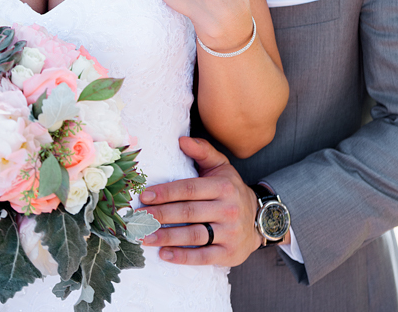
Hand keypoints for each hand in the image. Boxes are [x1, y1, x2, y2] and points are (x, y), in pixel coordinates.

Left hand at [139, 136, 261, 265]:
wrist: (259, 218)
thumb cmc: (231, 189)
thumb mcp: (221, 166)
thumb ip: (202, 150)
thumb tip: (181, 140)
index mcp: (223, 186)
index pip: (189, 189)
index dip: (166, 193)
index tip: (145, 196)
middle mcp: (228, 209)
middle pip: (188, 212)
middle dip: (160, 215)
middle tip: (138, 218)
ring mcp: (230, 233)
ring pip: (193, 235)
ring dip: (167, 237)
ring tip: (145, 237)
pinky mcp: (229, 253)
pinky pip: (203, 256)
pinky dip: (183, 257)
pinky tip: (164, 254)